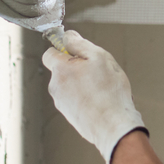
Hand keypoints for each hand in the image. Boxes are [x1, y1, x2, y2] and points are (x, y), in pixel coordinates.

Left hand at [42, 31, 146, 163]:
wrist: (113, 126)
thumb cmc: (109, 92)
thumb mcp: (99, 57)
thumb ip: (79, 43)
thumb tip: (68, 36)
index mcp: (60, 70)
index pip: (49, 53)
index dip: (64, 49)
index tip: (78, 53)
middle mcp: (56, 87)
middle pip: (61, 69)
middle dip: (76, 67)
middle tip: (97, 71)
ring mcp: (61, 103)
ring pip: (70, 85)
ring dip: (82, 83)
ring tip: (102, 88)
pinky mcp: (69, 116)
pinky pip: (75, 99)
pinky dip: (85, 97)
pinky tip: (101, 100)